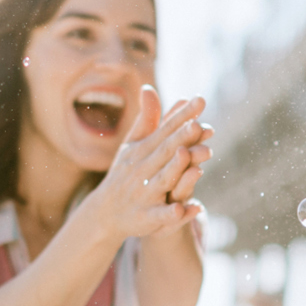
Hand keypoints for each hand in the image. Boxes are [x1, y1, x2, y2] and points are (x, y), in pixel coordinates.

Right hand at [86, 86, 208, 239]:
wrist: (105, 213)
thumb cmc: (125, 173)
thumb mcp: (132, 145)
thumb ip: (147, 120)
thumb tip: (149, 87)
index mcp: (141, 151)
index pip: (165, 130)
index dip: (182, 116)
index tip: (200, 100)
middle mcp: (142, 170)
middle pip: (165, 152)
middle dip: (181, 138)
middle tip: (198, 124)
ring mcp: (144, 194)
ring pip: (163, 180)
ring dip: (176, 169)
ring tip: (191, 156)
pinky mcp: (146, 218)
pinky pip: (160, 216)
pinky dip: (171, 214)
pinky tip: (184, 209)